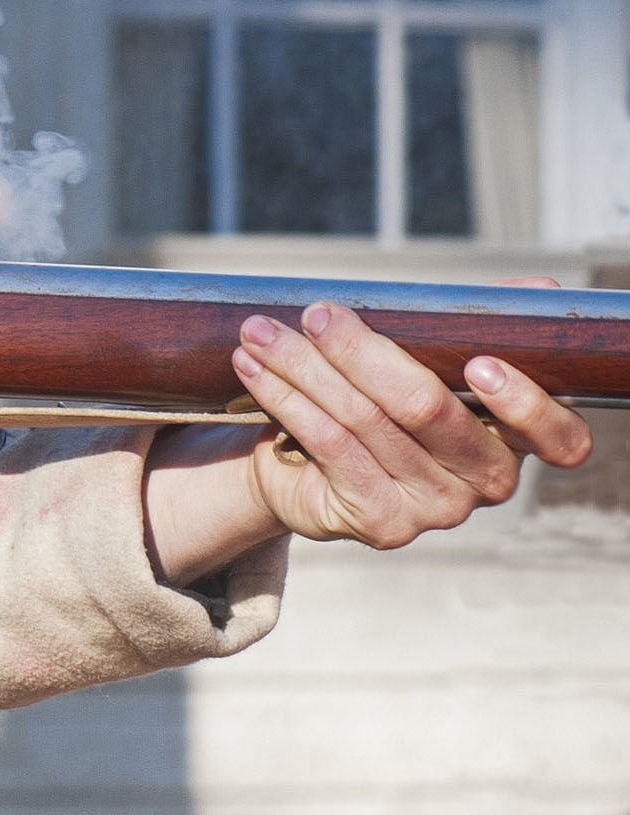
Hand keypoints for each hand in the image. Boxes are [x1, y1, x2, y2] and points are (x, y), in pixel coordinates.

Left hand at [143, 289, 594, 585]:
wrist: (308, 470)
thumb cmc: (382, 404)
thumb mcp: (433, 363)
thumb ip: (481, 328)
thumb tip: (538, 291)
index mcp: (518, 440)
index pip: (560, 438)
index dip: (523, 403)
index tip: (478, 360)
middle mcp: (487, 482)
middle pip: (427, 409)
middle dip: (362, 352)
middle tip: (317, 314)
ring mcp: (435, 509)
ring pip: (365, 422)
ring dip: (305, 368)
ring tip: (262, 332)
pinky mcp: (382, 523)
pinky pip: (330, 448)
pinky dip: (287, 400)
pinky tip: (254, 370)